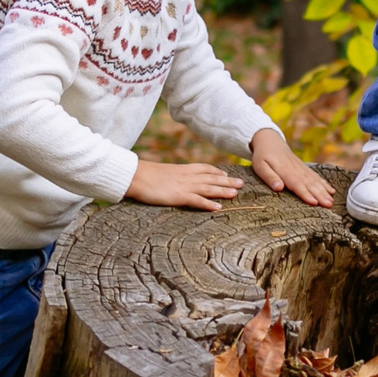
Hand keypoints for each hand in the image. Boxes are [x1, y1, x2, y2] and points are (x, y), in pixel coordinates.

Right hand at [124, 160, 243, 210]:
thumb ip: (171, 175)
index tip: (226, 174)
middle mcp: (187, 176)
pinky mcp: (179, 196)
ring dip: (223, 191)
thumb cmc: (145, 175)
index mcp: (182, 169)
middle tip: (241, 183)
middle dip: (227, 181)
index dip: (216, 172)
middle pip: (211, 178)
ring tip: (236, 194)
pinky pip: (197, 200)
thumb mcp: (162, 172)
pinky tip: (219, 208)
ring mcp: (184, 186)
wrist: (136, 176)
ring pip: (209, 188)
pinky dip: (209, 204)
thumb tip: (171, 178)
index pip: (204, 168)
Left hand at [249, 128, 334, 207]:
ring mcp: (301, 168)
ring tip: (331, 201)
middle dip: (320, 195)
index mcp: (285, 171)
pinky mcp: (304, 168)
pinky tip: (331, 190)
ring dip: (324, 191)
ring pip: (314, 181)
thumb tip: (278, 188)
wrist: (270, 140)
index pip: (297, 184)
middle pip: (309, 184)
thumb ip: (269, 177)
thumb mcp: (260, 166)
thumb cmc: (262, 155)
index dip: (306, 194)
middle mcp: (296, 170)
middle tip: (329, 205)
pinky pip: (315, 176)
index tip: (314, 202)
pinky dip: (324, 184)